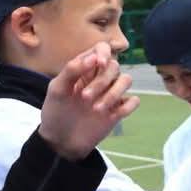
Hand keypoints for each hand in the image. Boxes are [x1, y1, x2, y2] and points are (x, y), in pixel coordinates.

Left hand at [38, 42, 139, 160]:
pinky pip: (133, 101)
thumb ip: (72, 70)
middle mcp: (100, 78)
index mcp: (85, 69)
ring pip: (127, 80)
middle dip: (102, 81)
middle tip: (85, 97)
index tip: (99, 63)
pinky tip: (113, 114)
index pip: (102, 49)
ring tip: (97, 109)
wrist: (61, 141)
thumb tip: (94, 58)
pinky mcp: (119, 110)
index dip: (104, 52)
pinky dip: (127, 106)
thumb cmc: (56, 112)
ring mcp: (111, 94)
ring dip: (114, 93)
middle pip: (115, 66)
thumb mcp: (56, 90)